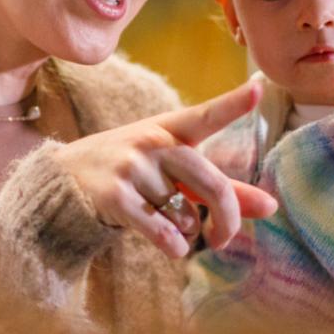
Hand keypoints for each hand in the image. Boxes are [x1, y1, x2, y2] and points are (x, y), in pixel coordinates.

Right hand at [55, 80, 278, 257]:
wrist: (62, 181)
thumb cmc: (129, 173)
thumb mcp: (170, 170)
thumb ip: (219, 187)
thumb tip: (271, 207)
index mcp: (169, 129)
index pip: (206, 116)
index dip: (234, 104)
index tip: (259, 87)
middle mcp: (152, 143)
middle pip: (212, 185)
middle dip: (227, 220)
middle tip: (222, 238)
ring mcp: (132, 167)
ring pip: (186, 216)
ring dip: (186, 233)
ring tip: (168, 226)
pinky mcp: (115, 196)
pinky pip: (163, 232)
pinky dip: (174, 246)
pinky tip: (170, 246)